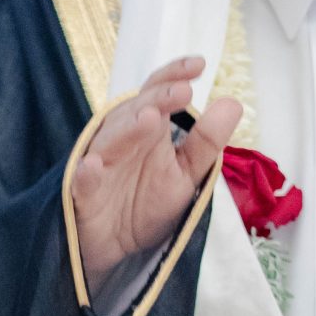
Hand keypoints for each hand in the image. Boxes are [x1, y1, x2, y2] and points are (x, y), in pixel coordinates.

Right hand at [70, 59, 240, 298]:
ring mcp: (100, 165)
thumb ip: (206, 142)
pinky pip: (81, 181)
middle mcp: (122, 140)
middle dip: (157, 100)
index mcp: (147, 130)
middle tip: (182, 93)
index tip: (198, 66)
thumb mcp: (186, 173)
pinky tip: (94, 166)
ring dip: (127, 129)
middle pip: (134, 110)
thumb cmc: (147, 204)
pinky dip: (86, 173)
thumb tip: (233, 103)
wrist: (119, 249)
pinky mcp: (82, 195)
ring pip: (109, 140)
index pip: (157, 93)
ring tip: (149, 118)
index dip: (173, 76)